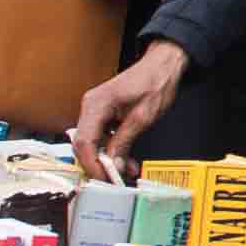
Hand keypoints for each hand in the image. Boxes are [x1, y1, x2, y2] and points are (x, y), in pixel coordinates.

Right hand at [72, 41, 188, 173]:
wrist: (162, 67)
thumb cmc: (154, 83)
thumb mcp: (143, 117)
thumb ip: (125, 141)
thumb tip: (113, 163)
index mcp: (96, 104)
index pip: (83, 141)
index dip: (91, 163)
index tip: (103, 177)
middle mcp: (90, 106)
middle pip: (83, 144)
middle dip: (98, 164)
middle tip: (113, 178)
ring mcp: (95, 110)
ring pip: (92, 143)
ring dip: (107, 159)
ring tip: (126, 169)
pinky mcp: (102, 114)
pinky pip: (101, 136)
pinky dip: (111, 149)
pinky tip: (125, 158)